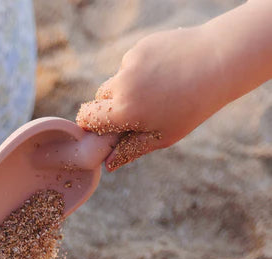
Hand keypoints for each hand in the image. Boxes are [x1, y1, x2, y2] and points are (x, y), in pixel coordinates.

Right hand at [77, 25, 223, 169]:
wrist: (219, 62)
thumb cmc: (192, 107)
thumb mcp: (163, 136)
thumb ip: (130, 150)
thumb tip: (108, 164)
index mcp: (124, 112)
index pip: (87, 117)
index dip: (91, 124)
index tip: (102, 127)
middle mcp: (122, 85)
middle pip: (100, 98)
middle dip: (111, 106)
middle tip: (138, 111)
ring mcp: (130, 63)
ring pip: (117, 80)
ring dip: (127, 87)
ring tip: (157, 91)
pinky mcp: (140, 46)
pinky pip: (131, 63)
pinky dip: (140, 70)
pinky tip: (163, 73)